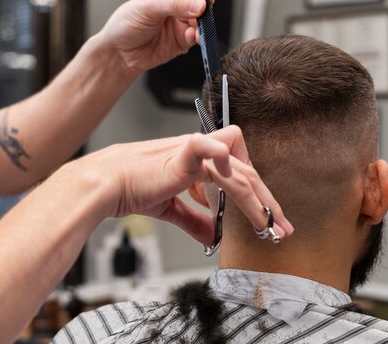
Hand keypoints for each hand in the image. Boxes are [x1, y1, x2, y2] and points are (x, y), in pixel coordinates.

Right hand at [70, 126, 292, 244]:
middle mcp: (201, 153)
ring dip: (256, 199)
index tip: (269, 222)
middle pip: (248, 172)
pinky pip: (209, 149)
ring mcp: (193, 151)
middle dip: (267, 203)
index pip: (239, 173)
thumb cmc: (131, 188)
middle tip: (281, 229)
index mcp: (199, 161)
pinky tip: (234, 182)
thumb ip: (194, 220)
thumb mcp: (171, 208)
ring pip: (238, 170)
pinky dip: (223, 161)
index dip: (257, 198)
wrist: (105, 183)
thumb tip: (212, 237)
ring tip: (266, 225)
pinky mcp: (182, 154)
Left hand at [96, 0, 214, 73]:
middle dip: (206, 6)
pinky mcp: (185, 37)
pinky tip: (191, 38)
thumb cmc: (126, 23)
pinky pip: (199, 35)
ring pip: (205, 18)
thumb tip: (200, 4)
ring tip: (196, 31)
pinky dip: (198, 37)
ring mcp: (183, 18)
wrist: (120, 52)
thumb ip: (175, 4)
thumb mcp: (148, 7)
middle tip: (200, 15)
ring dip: (203, 25)